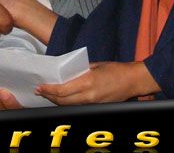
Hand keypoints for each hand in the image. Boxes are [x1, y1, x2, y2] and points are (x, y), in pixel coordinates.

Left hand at [35, 61, 158, 104]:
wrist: (133, 81)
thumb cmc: (116, 70)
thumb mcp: (96, 65)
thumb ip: (81, 70)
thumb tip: (67, 73)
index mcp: (88, 82)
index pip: (62, 90)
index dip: (49, 90)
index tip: (40, 87)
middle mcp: (89, 95)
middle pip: (63, 101)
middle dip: (49, 97)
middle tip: (40, 91)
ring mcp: (93, 103)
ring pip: (69, 105)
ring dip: (58, 101)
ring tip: (49, 95)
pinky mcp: (97, 107)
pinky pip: (78, 106)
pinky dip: (69, 102)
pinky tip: (64, 98)